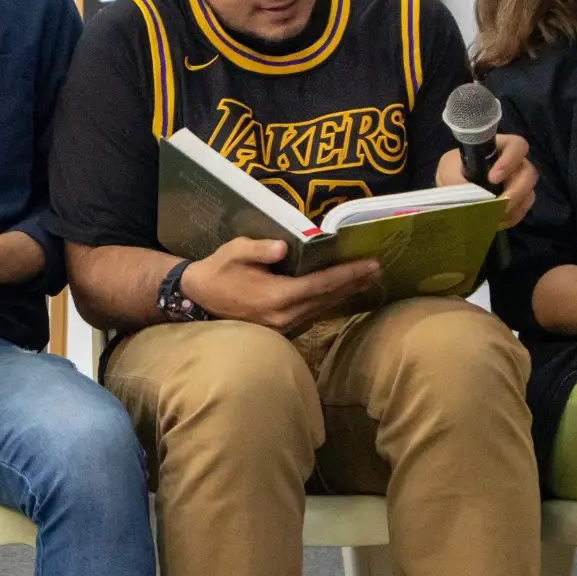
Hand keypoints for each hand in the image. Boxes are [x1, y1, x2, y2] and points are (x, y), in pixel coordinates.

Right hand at [180, 237, 380, 335]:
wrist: (198, 299)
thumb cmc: (218, 271)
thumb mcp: (235, 251)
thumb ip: (261, 249)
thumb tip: (285, 246)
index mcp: (277, 297)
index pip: (321, 285)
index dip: (348, 275)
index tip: (371, 265)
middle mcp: (285, 316)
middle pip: (328, 299)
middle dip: (354, 284)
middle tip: (378, 270)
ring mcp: (283, 327)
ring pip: (322, 309)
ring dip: (344, 294)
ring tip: (366, 280)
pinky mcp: (281, 329)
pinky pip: (312, 315)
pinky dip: (328, 302)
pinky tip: (339, 293)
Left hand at [435, 134, 537, 227]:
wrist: (451, 187)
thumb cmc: (452, 170)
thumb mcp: (448, 170)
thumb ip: (457, 179)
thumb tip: (471, 198)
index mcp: (500, 148)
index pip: (517, 146)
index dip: (510, 161)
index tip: (492, 178)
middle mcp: (514, 164)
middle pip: (529, 174)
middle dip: (517, 191)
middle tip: (499, 203)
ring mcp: (518, 183)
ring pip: (528, 194)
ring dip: (514, 208)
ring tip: (494, 217)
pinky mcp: (517, 201)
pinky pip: (522, 210)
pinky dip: (510, 218)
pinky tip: (495, 222)